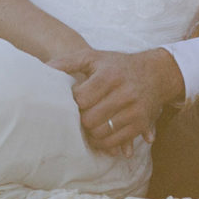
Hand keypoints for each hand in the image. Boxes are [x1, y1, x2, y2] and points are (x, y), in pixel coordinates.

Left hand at [54, 47, 182, 153]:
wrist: (156, 72)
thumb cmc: (117, 65)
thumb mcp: (93, 57)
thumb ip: (67, 62)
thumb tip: (43, 69)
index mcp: (109, 75)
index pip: (81, 99)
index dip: (73, 102)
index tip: (74, 100)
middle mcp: (125, 92)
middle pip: (90, 119)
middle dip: (80, 120)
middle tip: (79, 116)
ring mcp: (135, 110)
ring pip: (101, 132)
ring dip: (91, 132)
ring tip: (88, 124)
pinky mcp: (141, 123)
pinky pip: (116, 141)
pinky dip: (104, 141)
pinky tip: (99, 133)